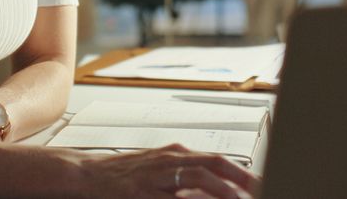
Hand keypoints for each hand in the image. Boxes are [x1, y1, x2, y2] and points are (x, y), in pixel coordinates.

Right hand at [76, 144, 258, 198]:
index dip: (241, 172)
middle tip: (260, 191)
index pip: (216, 160)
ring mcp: (155, 176)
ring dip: (221, 189)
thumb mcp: (158, 169)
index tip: (259, 185)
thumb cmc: (122, 175)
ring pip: (197, 177)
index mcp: (175, 154)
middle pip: (213, 164)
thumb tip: (213, 187)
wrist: (86, 174)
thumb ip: (184, 177)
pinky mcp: (141, 192)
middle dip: (240, 178)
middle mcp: (168, 160)